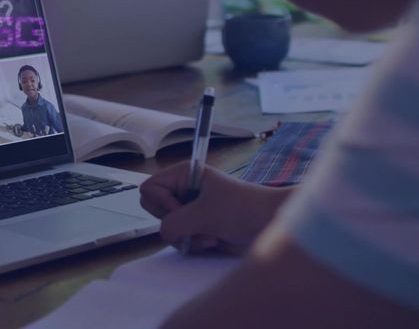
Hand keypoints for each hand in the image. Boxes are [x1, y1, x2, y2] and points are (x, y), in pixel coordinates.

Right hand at [140, 162, 290, 252]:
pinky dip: (193, 243)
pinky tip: (213, 240)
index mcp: (183, 174)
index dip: (162, 203)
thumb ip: (174, 223)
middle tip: (195, 223)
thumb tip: (164, 233)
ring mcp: (188, 208)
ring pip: (166, 227)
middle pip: (153, 208)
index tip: (184, 210)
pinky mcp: (195, 225)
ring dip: (186, 237)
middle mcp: (183, 189)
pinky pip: (178, 238)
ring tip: (210, 235)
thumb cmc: (242, 210)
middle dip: (174, 223)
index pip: (149, 189)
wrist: (269, 224)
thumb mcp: (204, 214)